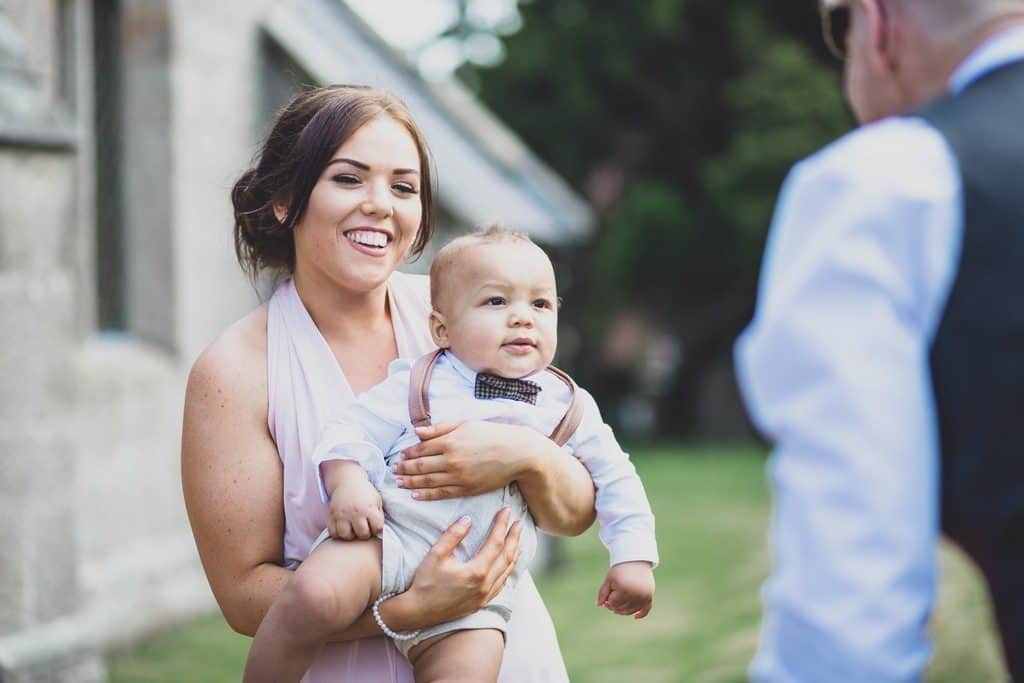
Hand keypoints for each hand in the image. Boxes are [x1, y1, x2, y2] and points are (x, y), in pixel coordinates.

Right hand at [324, 461, 383, 540]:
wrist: (348, 481)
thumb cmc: (365, 493)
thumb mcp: (377, 500)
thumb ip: (379, 515)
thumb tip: (380, 532)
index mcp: (369, 508)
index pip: (377, 528)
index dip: (377, 529)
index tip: (374, 526)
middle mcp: (356, 512)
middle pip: (362, 534)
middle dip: (364, 534)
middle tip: (363, 529)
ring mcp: (342, 514)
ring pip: (346, 535)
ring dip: (350, 536)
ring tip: (352, 530)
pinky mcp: (332, 515)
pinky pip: (333, 533)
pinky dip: (338, 534)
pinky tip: (343, 528)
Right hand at [383, 508, 522, 629]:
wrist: (418, 612)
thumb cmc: (425, 582)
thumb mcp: (436, 554)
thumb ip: (453, 535)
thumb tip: (468, 519)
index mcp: (476, 572)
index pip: (495, 543)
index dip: (501, 525)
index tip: (505, 511)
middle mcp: (485, 586)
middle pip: (507, 557)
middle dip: (514, 538)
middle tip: (519, 523)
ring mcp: (484, 597)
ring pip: (507, 572)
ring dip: (514, 554)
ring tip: (518, 540)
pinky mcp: (481, 603)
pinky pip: (501, 585)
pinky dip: (508, 571)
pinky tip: (509, 565)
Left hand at [394, 421, 542, 500]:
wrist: (517, 453)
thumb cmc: (492, 434)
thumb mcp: (465, 424)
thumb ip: (439, 428)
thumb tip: (417, 432)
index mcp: (449, 442)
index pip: (421, 449)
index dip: (407, 454)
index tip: (399, 456)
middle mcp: (451, 460)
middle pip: (420, 467)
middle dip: (404, 469)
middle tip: (393, 471)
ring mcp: (458, 477)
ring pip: (427, 482)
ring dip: (410, 482)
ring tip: (399, 482)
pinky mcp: (466, 489)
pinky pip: (441, 494)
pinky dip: (426, 495)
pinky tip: (415, 494)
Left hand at [596, 561, 654, 618]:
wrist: (635, 560)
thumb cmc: (620, 569)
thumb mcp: (609, 579)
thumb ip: (603, 593)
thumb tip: (599, 605)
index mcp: (624, 590)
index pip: (613, 603)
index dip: (608, 599)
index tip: (608, 591)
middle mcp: (635, 595)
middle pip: (621, 608)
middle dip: (614, 605)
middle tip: (611, 597)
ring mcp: (643, 596)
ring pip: (631, 611)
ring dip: (623, 610)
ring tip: (618, 603)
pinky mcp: (649, 596)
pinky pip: (646, 609)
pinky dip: (641, 614)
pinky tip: (635, 617)